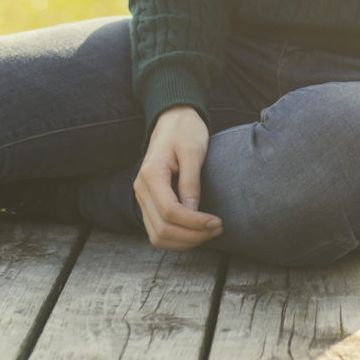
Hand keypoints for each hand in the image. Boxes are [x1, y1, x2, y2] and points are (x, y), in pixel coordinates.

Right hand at [134, 106, 222, 249]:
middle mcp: (141, 190)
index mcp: (150, 176)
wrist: (172, 119)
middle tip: (218, 228)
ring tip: (210, 232)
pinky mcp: (149, 202)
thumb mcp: (192, 150)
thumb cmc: (185, 130)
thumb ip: (191, 181)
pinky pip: (158, 230)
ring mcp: (142, 198)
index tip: (217, 221)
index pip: (169, 212)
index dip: (194, 223)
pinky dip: (177, 238)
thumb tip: (193, 212)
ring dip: (184, 241)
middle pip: (162, 229)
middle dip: (192, 236)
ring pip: (157, 236)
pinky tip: (197, 232)